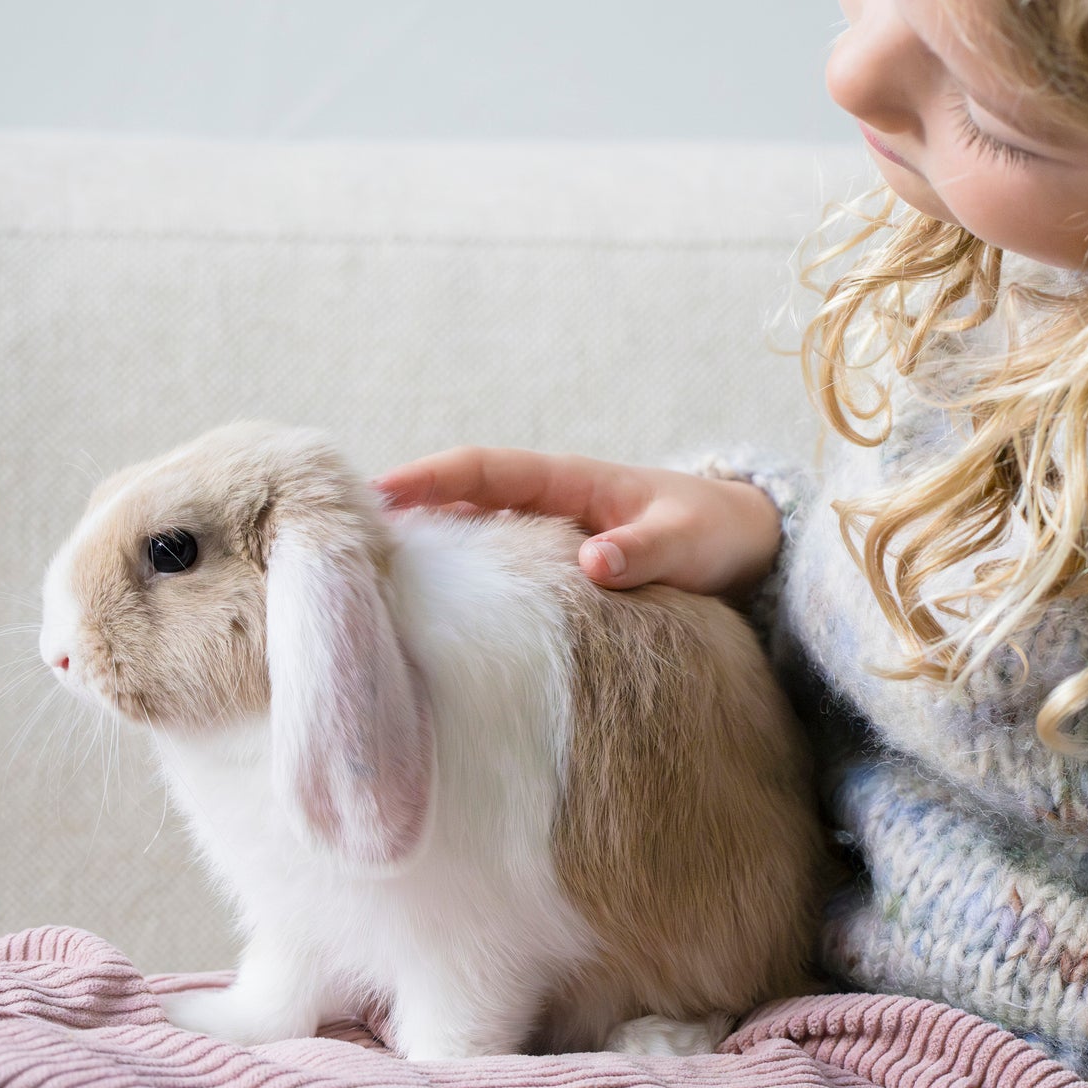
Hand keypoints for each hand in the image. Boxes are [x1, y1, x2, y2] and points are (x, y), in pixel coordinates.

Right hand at [372, 447, 780, 601]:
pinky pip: (497, 571)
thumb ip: (646, 551)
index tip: (377, 495)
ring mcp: (547, 536)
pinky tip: (431, 618)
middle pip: (459, 499)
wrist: (747, 547)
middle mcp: (548, 504)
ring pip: (471, 536)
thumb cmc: (716, 533)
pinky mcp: (556, 572)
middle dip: (403, 513)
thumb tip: (593, 563)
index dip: (431, 477)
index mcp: (571, 482)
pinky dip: (463, 584)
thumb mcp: (688, 541)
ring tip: (365, 585)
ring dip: (426, 552)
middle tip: (340, 543)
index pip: (486, 468)